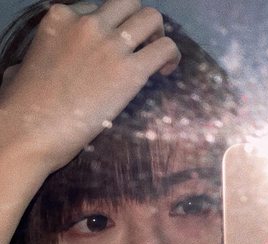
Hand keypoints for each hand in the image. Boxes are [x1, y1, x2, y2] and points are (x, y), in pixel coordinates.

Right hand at [0, 0, 179, 170]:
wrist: (31, 131)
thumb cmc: (21, 108)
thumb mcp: (19, 70)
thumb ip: (33, 62)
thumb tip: (23, 72)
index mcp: (59, 18)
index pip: (94, 8)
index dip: (108, 27)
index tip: (112, 48)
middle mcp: (87, 24)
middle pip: (127, 3)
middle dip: (137, 22)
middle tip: (141, 47)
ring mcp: (110, 45)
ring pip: (150, 18)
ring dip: (157, 35)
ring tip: (156, 58)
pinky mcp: (130, 72)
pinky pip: (165, 48)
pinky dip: (171, 56)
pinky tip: (166, 71)